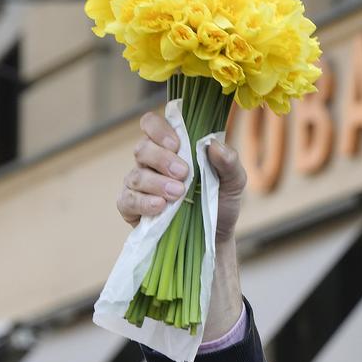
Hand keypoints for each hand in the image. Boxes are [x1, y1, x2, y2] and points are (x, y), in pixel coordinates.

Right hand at [115, 110, 247, 340]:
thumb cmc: (221, 203)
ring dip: (156, 183)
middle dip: (162, 159)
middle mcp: (151, 163)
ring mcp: (139, 185)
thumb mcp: (234, 182)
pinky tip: (160, 207)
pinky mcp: (131, 207)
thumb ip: (229, 161)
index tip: (176, 143)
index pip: (151, 124)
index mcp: (172, 148)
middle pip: (142, 149)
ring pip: (135, 175)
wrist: (215, 237)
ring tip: (178, 194)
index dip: (158, 129)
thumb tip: (214, 145)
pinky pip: (127, 200)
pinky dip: (142, 202)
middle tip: (184, 174)